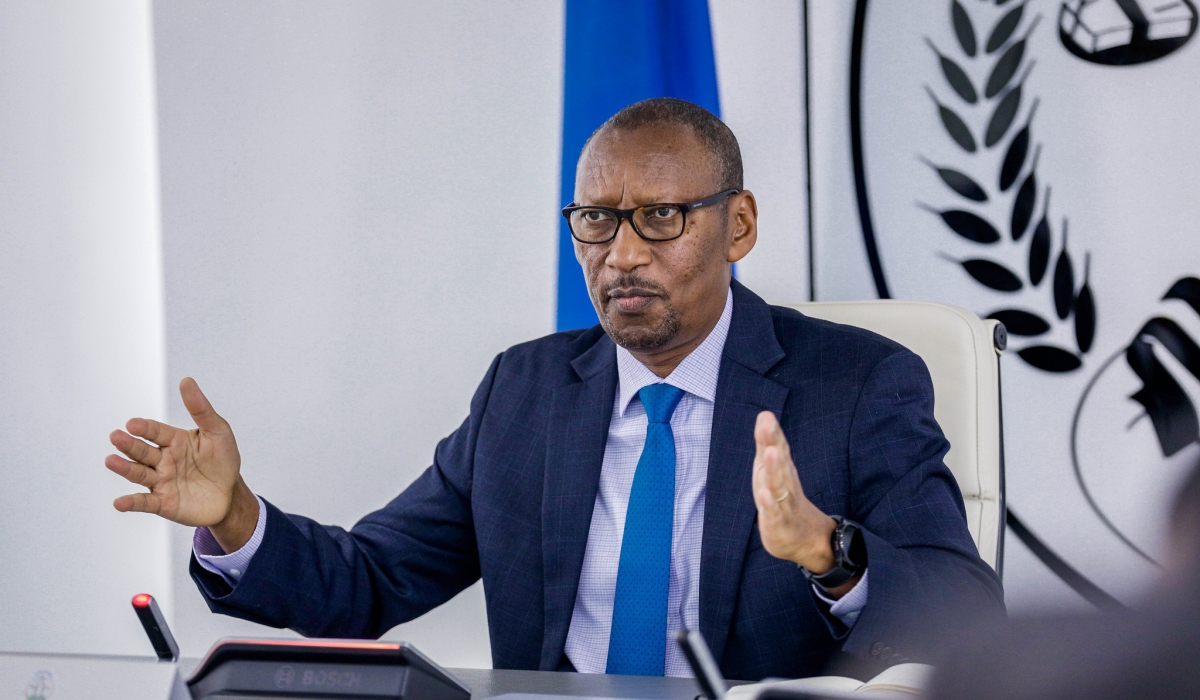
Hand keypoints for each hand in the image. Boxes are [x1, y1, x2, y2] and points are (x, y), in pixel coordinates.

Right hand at [105, 377, 257, 551]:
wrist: (230, 494)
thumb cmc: (223, 460)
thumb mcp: (218, 432)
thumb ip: (201, 409)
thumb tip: (186, 381)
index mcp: (174, 441)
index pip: (156, 431)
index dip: (145, 428)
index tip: (133, 424)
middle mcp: (163, 460)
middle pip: (142, 451)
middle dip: (129, 444)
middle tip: (116, 437)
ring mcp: (161, 481)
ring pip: (139, 474)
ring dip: (124, 468)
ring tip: (111, 461)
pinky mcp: (163, 503)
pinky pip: (145, 503)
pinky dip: (132, 503)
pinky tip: (120, 503)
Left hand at [752, 411, 858, 594]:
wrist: (805, 538)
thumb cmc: (783, 498)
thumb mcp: (772, 469)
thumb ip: (768, 442)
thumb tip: (765, 414)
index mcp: (783, 470)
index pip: (779, 448)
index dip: (773, 433)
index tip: (766, 416)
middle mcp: (786, 483)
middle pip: (779, 461)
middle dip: (773, 443)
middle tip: (768, 425)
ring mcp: (783, 503)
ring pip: (778, 485)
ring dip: (774, 469)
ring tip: (770, 452)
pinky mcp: (779, 523)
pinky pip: (774, 513)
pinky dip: (769, 504)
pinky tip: (765, 494)